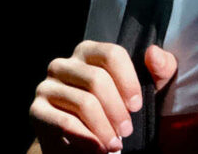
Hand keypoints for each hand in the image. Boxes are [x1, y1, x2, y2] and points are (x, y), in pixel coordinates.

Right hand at [30, 41, 177, 152]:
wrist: (86, 146)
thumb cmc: (117, 113)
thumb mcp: (146, 92)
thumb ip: (160, 70)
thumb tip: (153, 53)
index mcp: (89, 52)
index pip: (112, 54)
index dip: (128, 81)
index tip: (136, 106)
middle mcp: (64, 64)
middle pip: (97, 79)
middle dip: (116, 111)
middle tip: (126, 132)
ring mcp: (47, 86)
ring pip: (84, 103)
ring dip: (104, 129)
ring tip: (114, 145)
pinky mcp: (37, 111)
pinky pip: (65, 123)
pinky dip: (86, 139)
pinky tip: (97, 149)